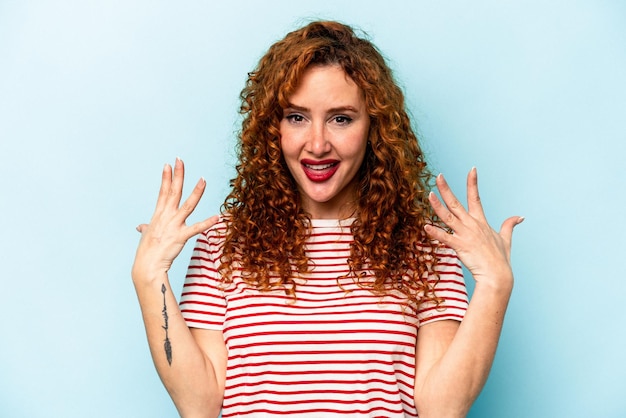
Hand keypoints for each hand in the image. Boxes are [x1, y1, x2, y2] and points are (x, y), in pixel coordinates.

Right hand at [132, 158, 218, 283]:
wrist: (147, 265)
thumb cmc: (146, 251)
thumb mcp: (146, 235)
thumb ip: (146, 228)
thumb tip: (141, 227)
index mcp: (159, 214)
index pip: (163, 192)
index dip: (167, 178)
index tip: (169, 164)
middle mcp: (166, 216)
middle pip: (174, 192)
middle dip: (178, 175)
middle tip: (180, 160)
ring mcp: (174, 225)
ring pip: (188, 205)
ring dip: (196, 192)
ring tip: (203, 179)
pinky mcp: (181, 236)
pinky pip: (197, 228)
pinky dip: (208, 223)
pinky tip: (217, 217)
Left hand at [424, 168, 522, 288]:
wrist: (498, 276)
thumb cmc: (500, 259)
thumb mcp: (505, 239)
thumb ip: (509, 225)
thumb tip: (520, 217)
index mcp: (481, 222)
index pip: (475, 197)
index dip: (473, 183)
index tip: (472, 169)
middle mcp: (472, 225)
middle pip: (456, 203)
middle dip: (446, 189)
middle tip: (438, 176)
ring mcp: (466, 235)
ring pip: (448, 217)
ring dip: (437, 206)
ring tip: (428, 194)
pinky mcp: (461, 246)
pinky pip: (445, 238)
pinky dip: (435, 232)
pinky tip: (425, 226)